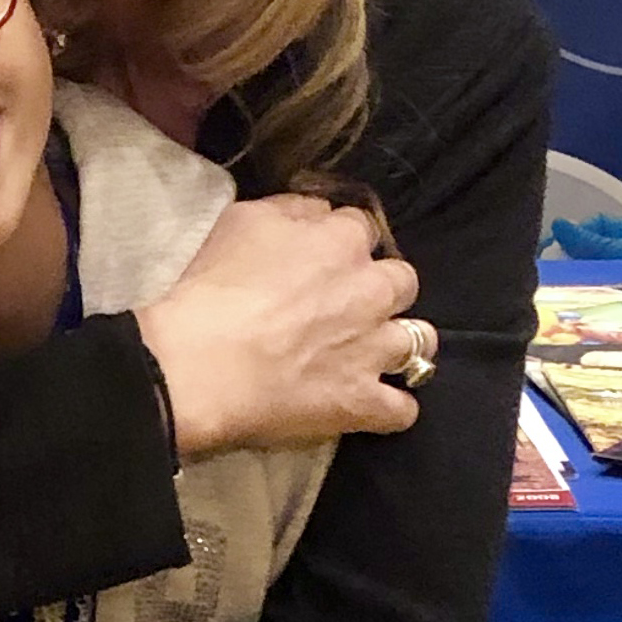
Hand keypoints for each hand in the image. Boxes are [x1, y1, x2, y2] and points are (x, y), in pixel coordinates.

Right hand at [136, 196, 423, 455]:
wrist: (201, 364)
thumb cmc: (213, 289)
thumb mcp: (243, 221)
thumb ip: (291, 211)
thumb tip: (317, 211)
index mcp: (342, 241)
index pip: (364, 229)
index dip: (344, 245)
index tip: (323, 260)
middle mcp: (372, 290)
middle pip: (403, 281)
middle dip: (382, 290)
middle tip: (347, 306)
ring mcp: (374, 348)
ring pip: (419, 340)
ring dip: (399, 345)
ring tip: (371, 355)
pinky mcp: (364, 402)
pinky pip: (402, 410)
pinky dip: (391, 408)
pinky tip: (374, 406)